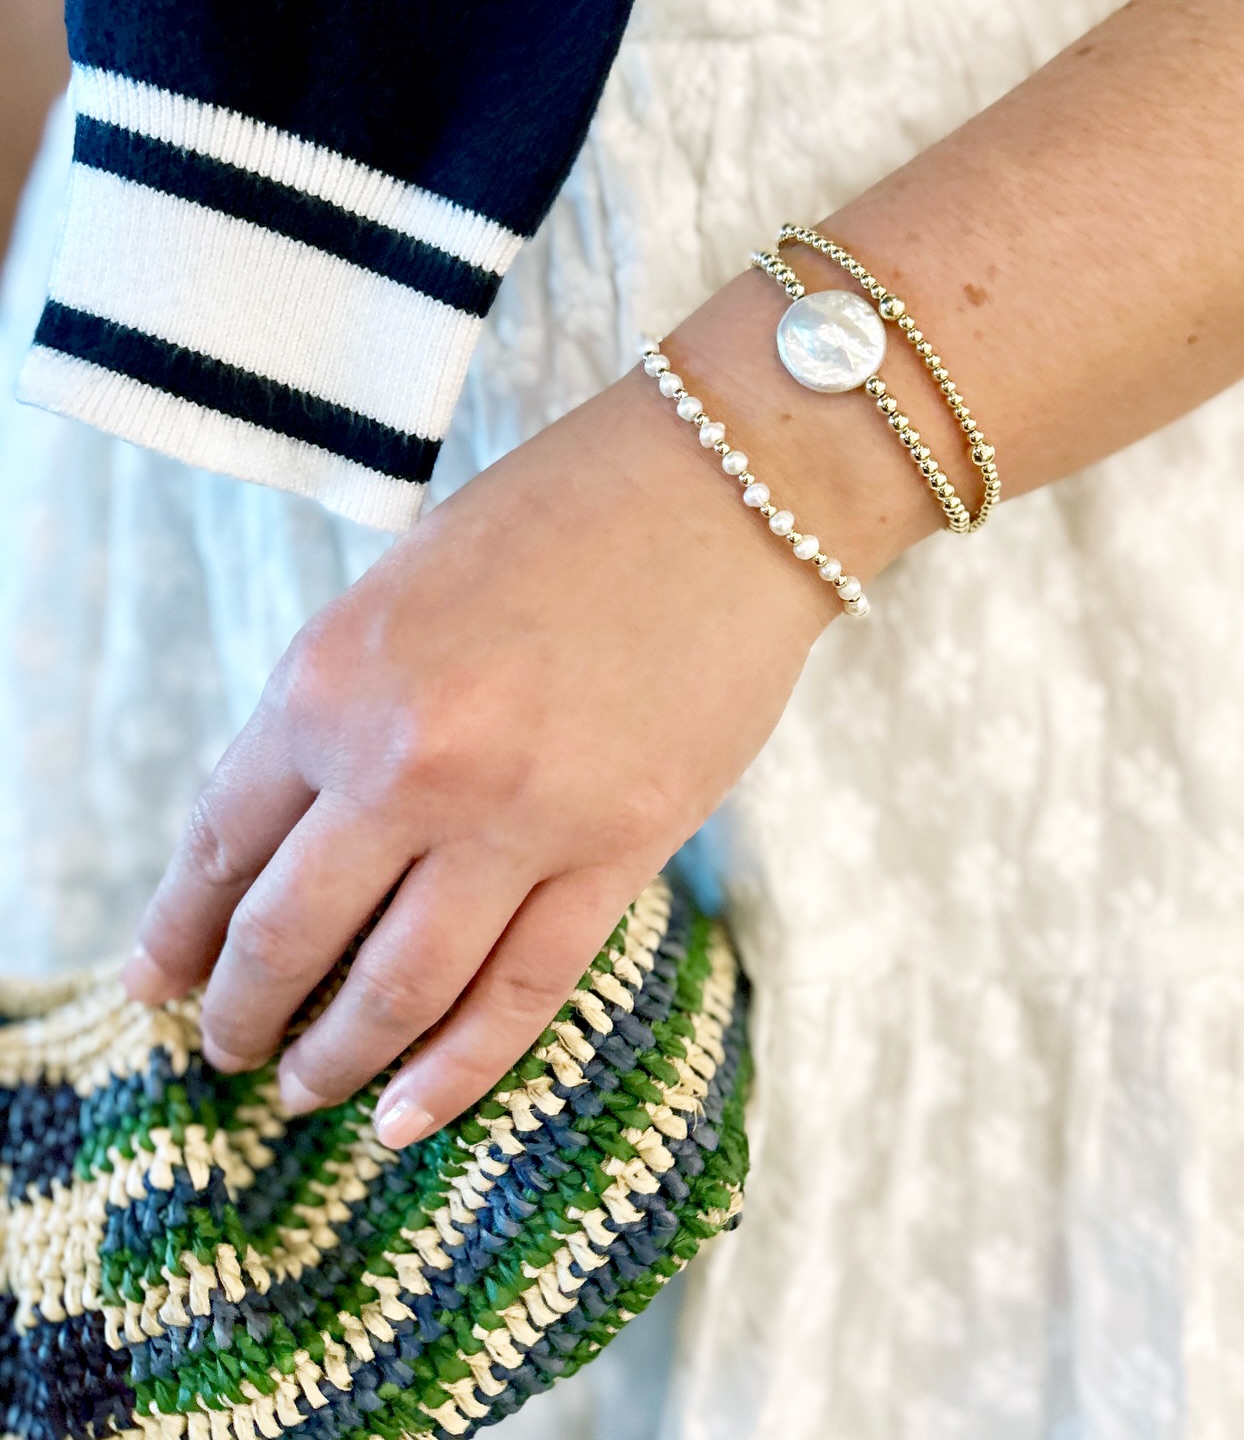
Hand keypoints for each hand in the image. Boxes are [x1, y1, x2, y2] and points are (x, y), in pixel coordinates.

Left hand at [120, 359, 830, 1147]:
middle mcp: (408, 763)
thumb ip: (340, 708)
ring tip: (307, 1088)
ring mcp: (519, 819)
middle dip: (242, 1012)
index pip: (220, 844)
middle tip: (227, 1049)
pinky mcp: (619, 853)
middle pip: (292, 936)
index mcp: (331, 680)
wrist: (726, 488)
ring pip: (400, 988)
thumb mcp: (401, 589)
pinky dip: (456, 1071)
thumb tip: (288, 832)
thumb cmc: (559, 512)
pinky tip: (408, 1114)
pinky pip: (521, 994)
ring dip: (337, 1058)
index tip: (158, 980)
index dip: (179, 931)